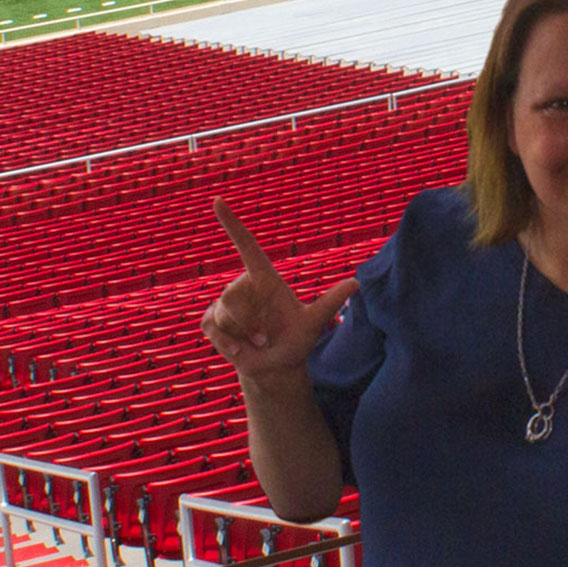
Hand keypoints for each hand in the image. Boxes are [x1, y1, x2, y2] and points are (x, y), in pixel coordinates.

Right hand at [200, 197, 358, 380]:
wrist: (277, 366)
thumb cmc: (297, 340)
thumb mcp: (314, 323)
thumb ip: (330, 302)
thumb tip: (356, 283)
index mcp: (265, 279)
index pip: (246, 246)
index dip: (232, 224)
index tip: (218, 200)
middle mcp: (244, 287)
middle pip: (232, 295)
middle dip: (250, 322)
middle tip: (266, 337)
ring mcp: (225, 305)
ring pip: (223, 313)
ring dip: (243, 334)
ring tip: (258, 342)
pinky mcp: (212, 322)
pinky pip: (211, 328)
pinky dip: (227, 344)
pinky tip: (239, 351)